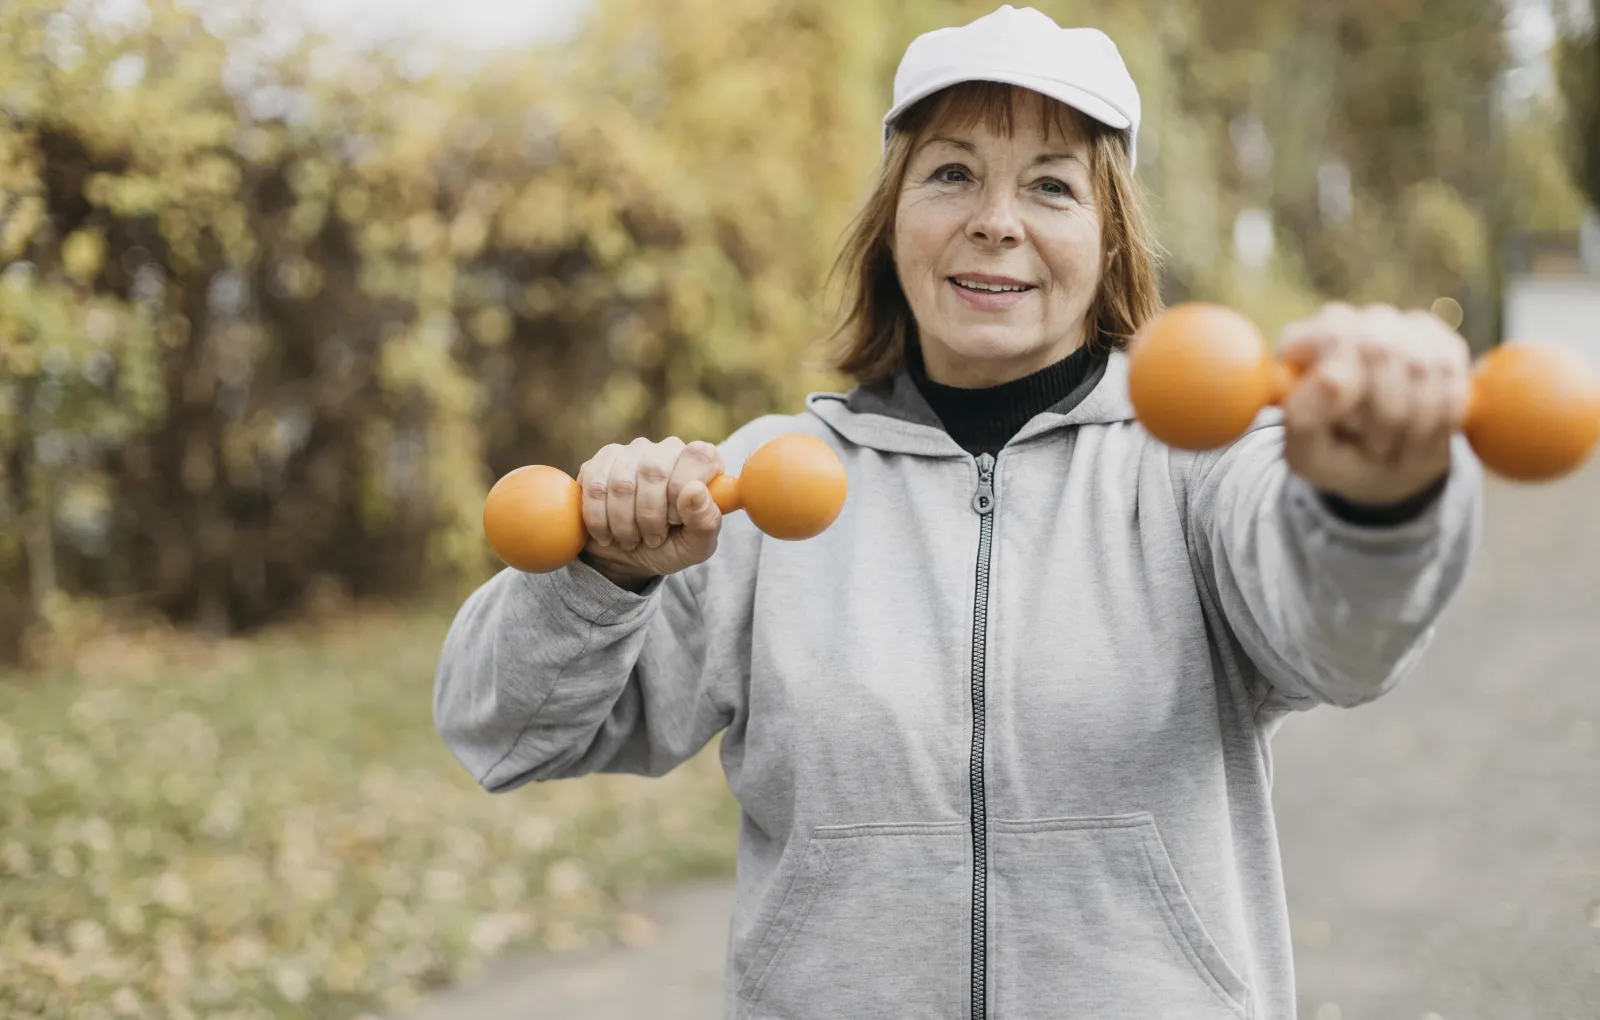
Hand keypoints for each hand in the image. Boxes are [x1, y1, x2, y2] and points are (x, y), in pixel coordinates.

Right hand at [576, 437, 723, 589]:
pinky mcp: (600, 461)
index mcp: (701, 462)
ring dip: (624, 523)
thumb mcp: (696, 545)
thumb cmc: (671, 546)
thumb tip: (696, 490)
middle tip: (653, 539)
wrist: (629, 556)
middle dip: (650, 516)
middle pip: (654, 471)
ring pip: (622, 483)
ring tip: (631, 539)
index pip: (698, 456)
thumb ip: (706, 521)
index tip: (675, 520)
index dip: (683, 491)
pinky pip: (595, 487)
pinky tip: (608, 533)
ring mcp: (632, 451)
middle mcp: (668, 449)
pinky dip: (600, 520)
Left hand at [1278, 303, 1470, 506]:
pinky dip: (1443, 416)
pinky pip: (1453, 373)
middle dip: (1386, 415)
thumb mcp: (1307, 453)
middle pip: (1380, 350)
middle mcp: (1348, 321)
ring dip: (1415, 423)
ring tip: (1399, 446)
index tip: (1348, 427)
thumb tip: (1332, 379)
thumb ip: (1304, 419)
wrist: (1382, 465)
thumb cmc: (1335, 455)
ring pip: (1422, 364)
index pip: (1332, 338)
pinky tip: (1424, 434)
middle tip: (1377, 449)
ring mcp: (1395, 324)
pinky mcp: (1439, 340)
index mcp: (1301, 342)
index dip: (1348, 387)